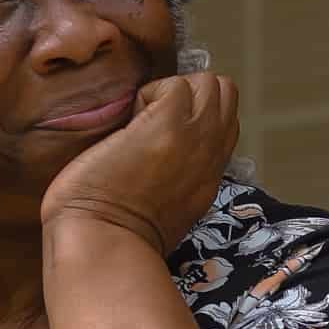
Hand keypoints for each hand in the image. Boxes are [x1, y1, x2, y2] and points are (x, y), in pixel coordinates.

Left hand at [39, 71, 238, 255]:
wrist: (103, 246)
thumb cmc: (116, 236)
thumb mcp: (167, 210)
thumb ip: (177, 178)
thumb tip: (160, 156)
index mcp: (208, 176)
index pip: (224, 123)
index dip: (193, 114)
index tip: (161, 130)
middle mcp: (211, 154)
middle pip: (225, 94)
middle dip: (189, 94)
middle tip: (152, 119)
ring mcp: (195, 137)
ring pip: (209, 83)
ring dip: (171, 91)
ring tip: (142, 121)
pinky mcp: (167, 124)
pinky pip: (173, 84)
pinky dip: (148, 94)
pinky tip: (128, 125)